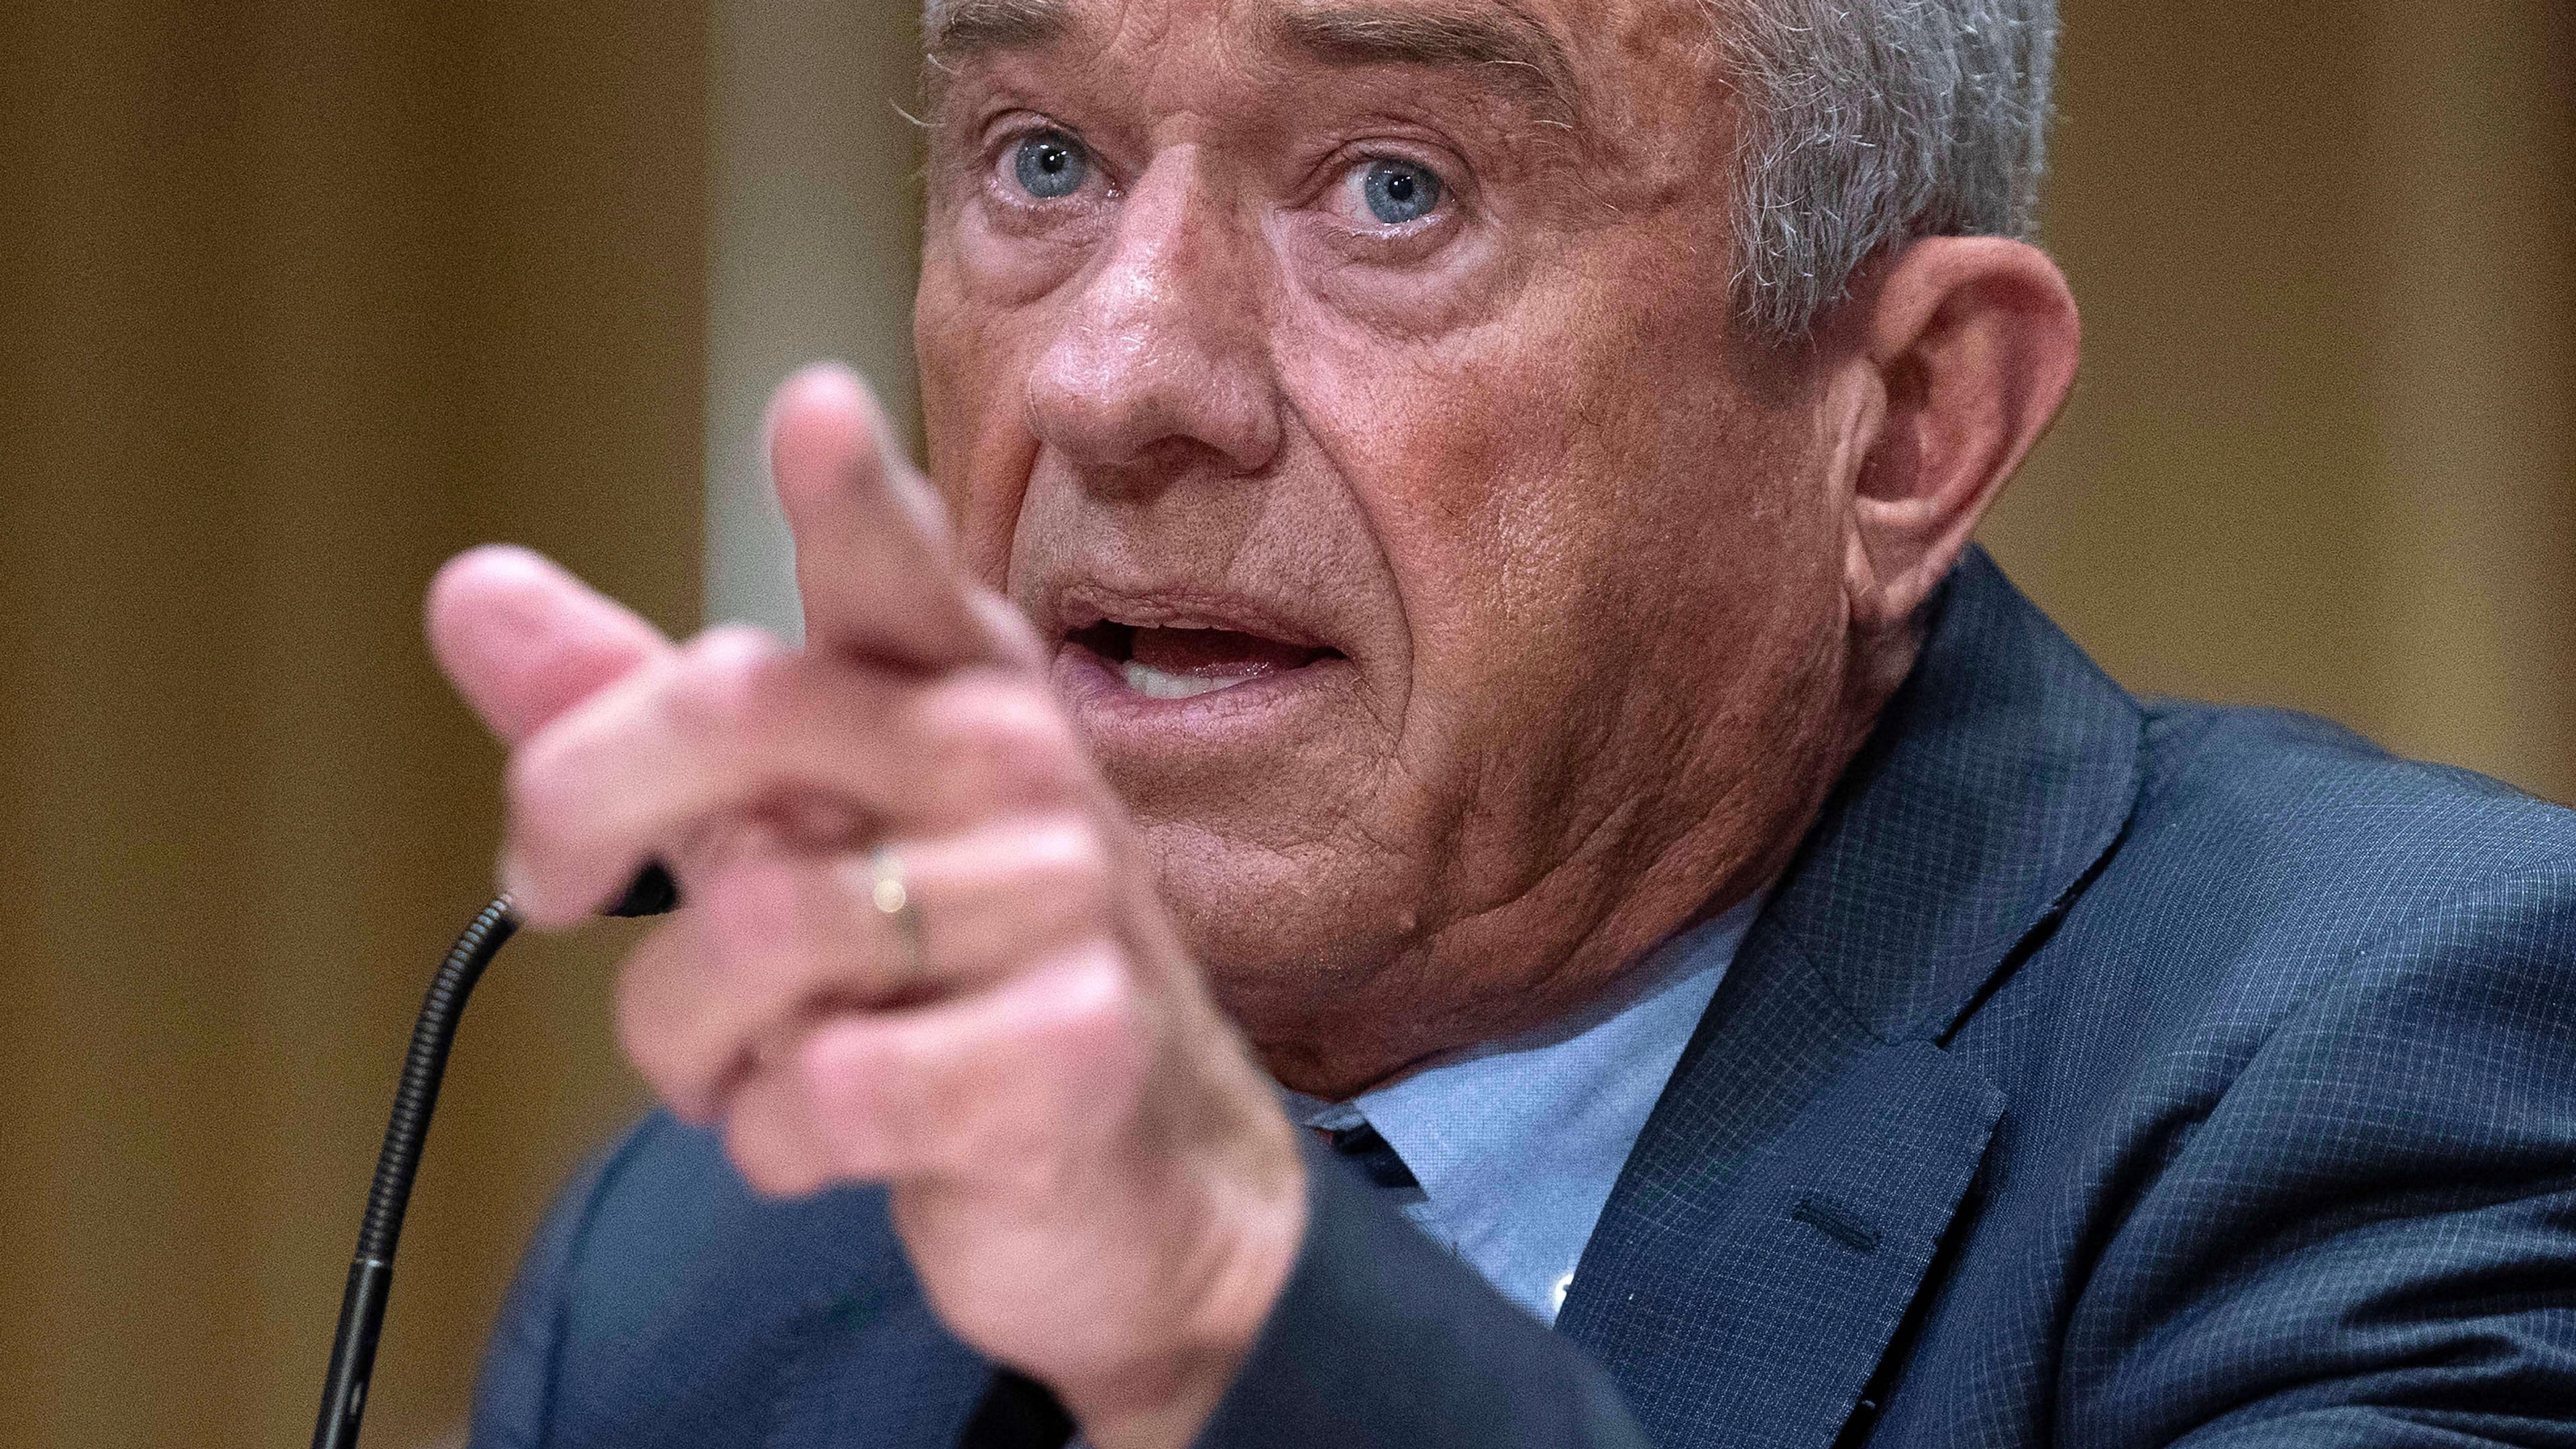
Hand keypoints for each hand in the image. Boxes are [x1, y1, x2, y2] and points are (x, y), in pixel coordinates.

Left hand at [426, 365, 1305, 1447]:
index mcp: (950, 684)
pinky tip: (828, 1130)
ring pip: (749, 935)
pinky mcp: (1073, 1050)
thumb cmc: (942, 974)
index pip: (897, 565)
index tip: (811, 411)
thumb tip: (472, 590)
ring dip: (687, 1036)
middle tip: (551, 887)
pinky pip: (821, 1090)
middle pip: (735, 712)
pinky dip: (772, 1138)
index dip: (850, 494)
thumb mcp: (793, 831)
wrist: (1135, 1175)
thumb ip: (637, 717)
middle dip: (578, 806)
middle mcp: (1018, 762)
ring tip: (743, 1056)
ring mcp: (1065, 902)